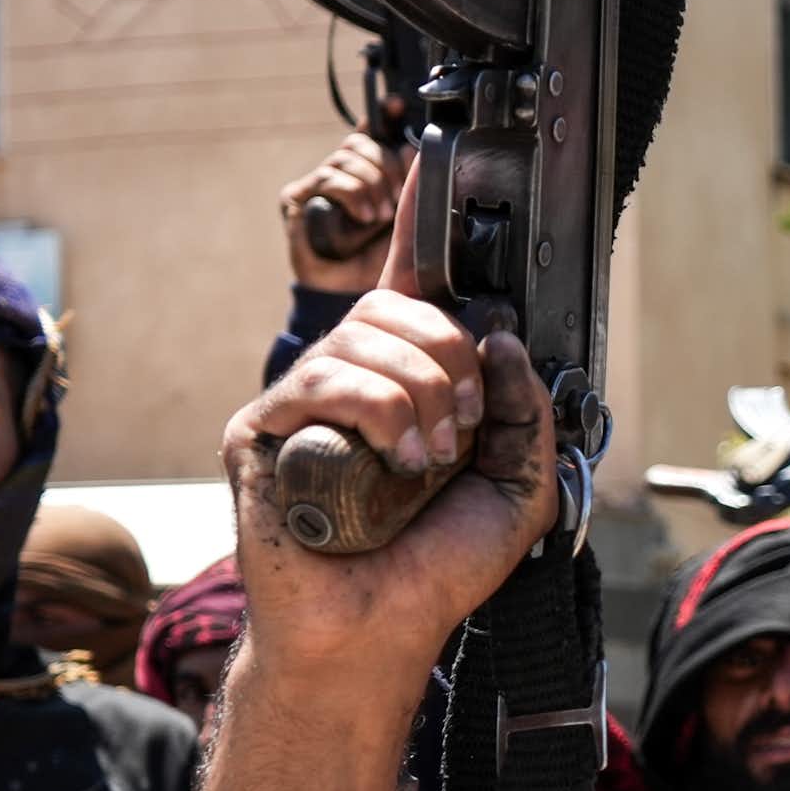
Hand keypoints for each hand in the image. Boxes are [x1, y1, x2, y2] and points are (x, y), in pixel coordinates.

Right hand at [224, 165, 556, 691]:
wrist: (379, 629)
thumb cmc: (437, 565)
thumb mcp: (519, 484)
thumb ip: (526, 410)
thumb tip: (504, 339)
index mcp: (406, 381)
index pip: (408, 282)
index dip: (414, 220)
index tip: (429, 161)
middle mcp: (350, 377)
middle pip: (402, 306)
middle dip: (454, 358)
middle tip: (464, 427)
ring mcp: (301, 399)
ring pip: (369, 337)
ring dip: (424, 394)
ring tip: (429, 459)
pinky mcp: (262, 428)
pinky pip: (326, 378)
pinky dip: (380, 413)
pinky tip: (396, 463)